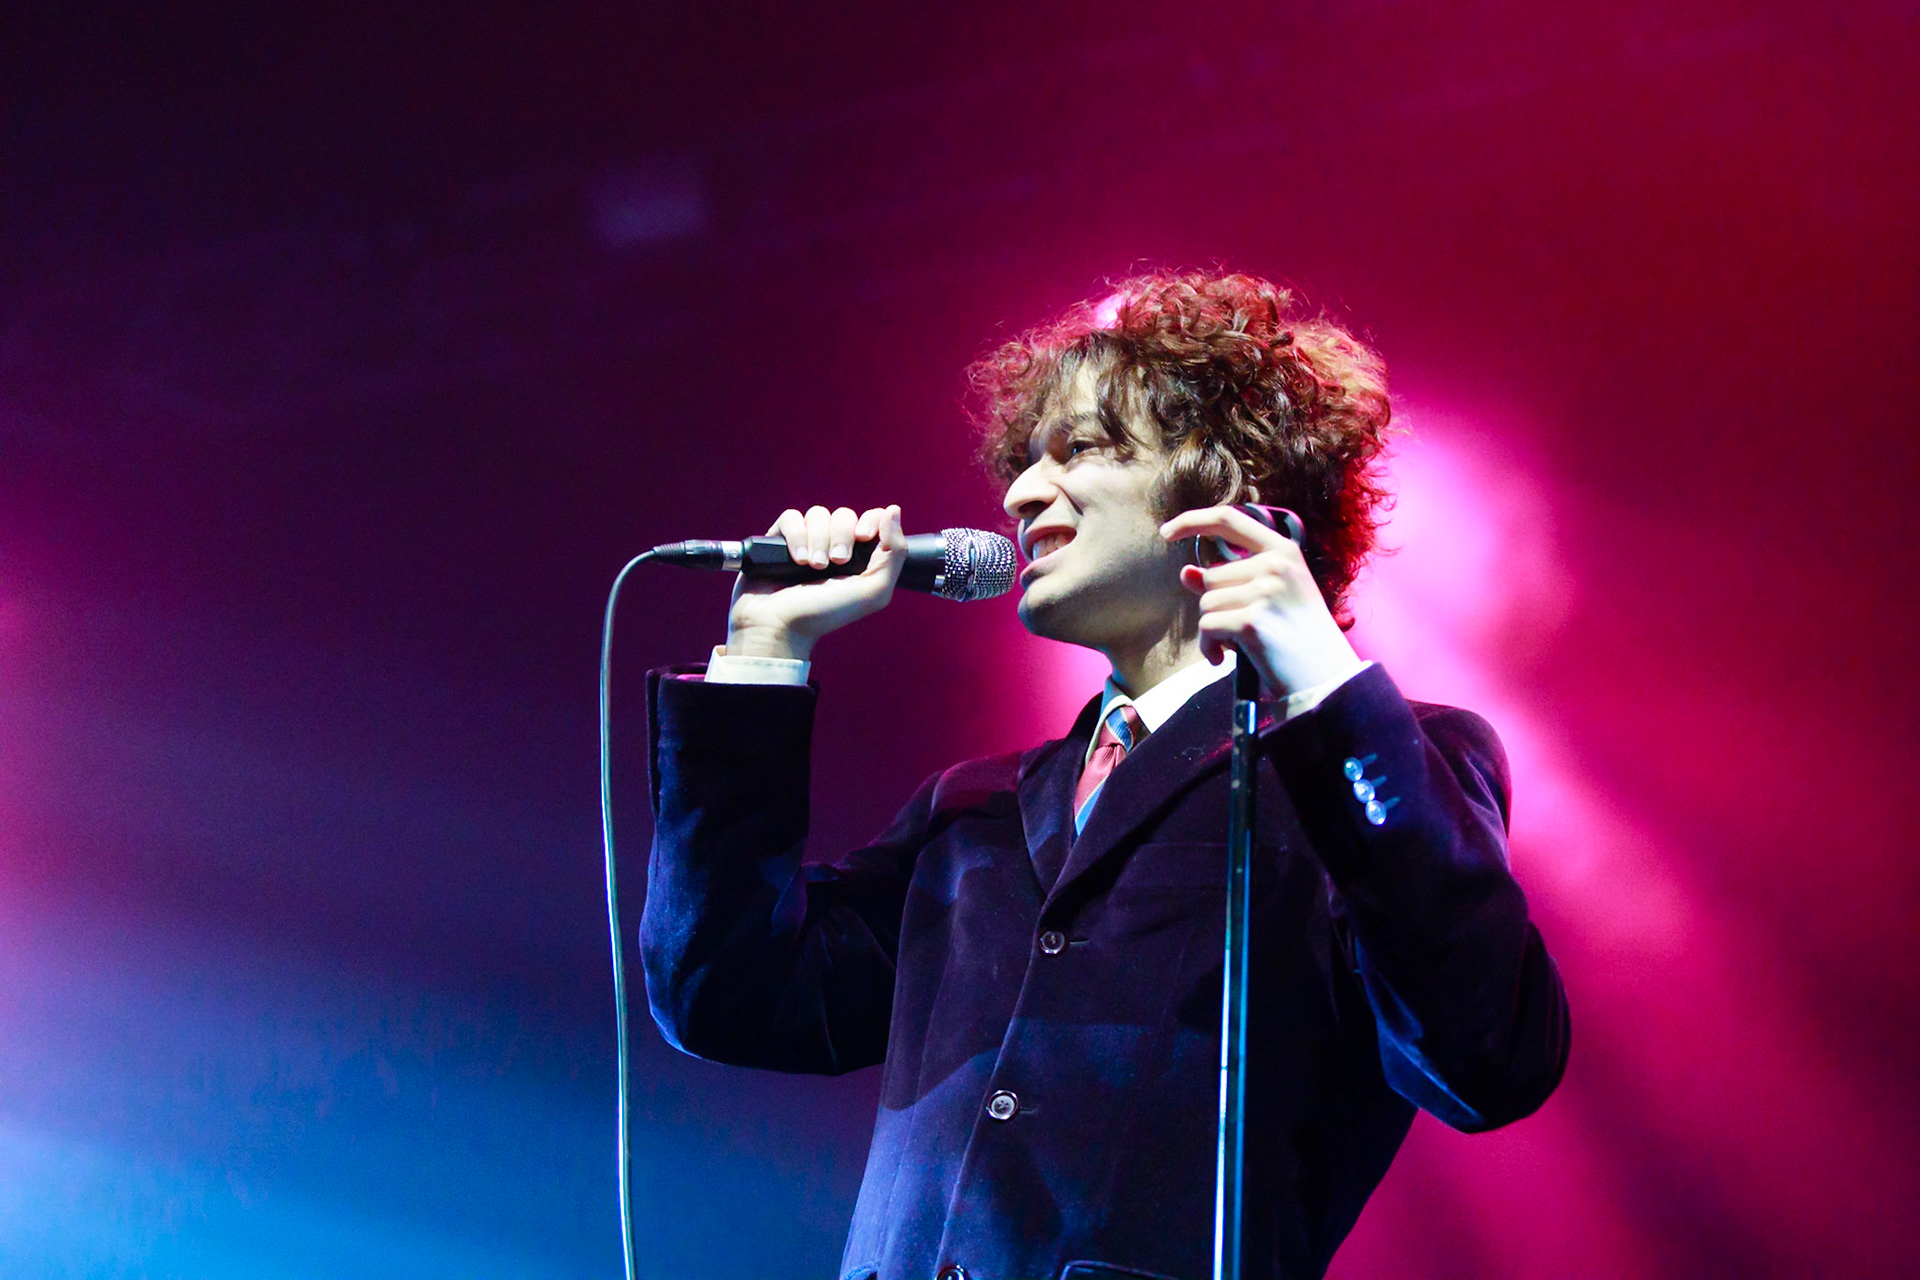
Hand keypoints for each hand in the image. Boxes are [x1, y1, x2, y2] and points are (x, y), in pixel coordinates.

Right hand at [725, 504, 907, 661]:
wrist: (781, 625)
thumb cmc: (827, 614)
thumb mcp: (873, 591)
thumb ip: (894, 553)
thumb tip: (893, 510)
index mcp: (860, 556)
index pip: (873, 518)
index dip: (870, 521)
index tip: (862, 537)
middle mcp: (834, 546)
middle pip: (844, 515)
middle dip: (841, 536)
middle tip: (835, 563)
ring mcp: (807, 541)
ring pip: (818, 514)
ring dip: (818, 540)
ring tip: (813, 566)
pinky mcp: (780, 539)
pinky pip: (791, 517)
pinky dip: (796, 536)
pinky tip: (796, 560)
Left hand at [1159, 505, 1363, 695]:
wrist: (1325, 676)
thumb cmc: (1298, 637)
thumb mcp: (1269, 598)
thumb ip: (1230, 580)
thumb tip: (1185, 572)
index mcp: (1283, 550)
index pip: (1229, 519)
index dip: (1192, 521)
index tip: (1166, 531)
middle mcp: (1276, 564)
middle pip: (1210, 577)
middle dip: (1215, 607)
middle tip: (1244, 629)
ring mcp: (1265, 591)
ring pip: (1206, 604)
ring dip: (1213, 630)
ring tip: (1241, 645)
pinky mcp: (1252, 620)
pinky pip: (1206, 628)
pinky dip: (1209, 647)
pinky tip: (1225, 659)